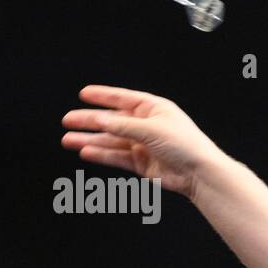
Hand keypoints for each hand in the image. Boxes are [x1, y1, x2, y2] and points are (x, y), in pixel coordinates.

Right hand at [61, 85, 226, 198]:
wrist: (199, 174)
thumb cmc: (185, 145)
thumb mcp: (151, 129)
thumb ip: (123, 126)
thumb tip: (99, 121)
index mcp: (154, 109)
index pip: (123, 99)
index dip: (103, 96)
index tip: (84, 93)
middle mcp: (147, 126)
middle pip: (113, 121)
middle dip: (90, 121)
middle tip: (67, 120)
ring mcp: (144, 145)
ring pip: (112, 140)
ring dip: (90, 140)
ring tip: (68, 140)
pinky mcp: (142, 164)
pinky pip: (117, 157)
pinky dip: (102, 155)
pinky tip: (86, 152)